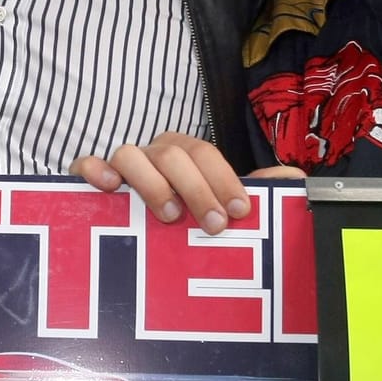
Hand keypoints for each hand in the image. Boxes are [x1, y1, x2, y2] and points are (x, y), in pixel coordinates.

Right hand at [71, 132, 301, 235]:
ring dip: (153, 183)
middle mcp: (153, 154)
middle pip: (173, 155)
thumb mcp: (221, 204)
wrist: (135, 228)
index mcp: (185, 154)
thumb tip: (296, 178)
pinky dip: (95, 170)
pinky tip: (109, 189)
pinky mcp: (90, 178)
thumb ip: (260, 189)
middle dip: (198, 189)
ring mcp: (121, 165)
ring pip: (131, 154)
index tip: (240, 210)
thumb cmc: (186, 214)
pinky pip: (86, 164)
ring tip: (168, 216)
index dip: (223, 178)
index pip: (205, 152)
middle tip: (214, 226)